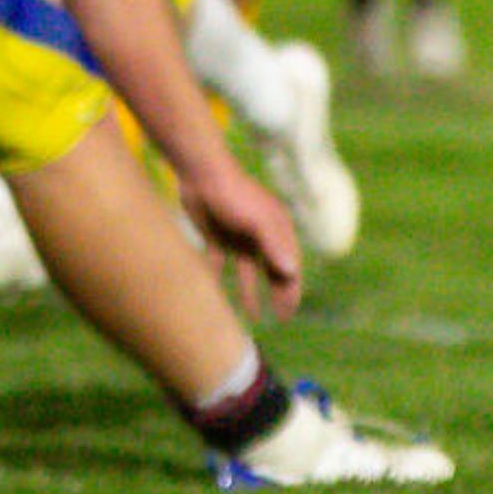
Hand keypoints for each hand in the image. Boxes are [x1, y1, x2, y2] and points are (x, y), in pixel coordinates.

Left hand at [182, 161, 304, 322]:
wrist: (200, 174)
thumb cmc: (234, 196)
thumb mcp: (258, 221)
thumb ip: (274, 245)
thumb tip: (292, 272)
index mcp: (277, 229)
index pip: (289, 264)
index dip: (291, 289)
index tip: (288, 313)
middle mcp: (261, 235)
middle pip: (272, 269)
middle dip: (277, 293)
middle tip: (279, 319)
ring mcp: (238, 237)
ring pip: (248, 271)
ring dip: (251, 291)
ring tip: (252, 315)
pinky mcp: (216, 237)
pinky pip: (220, 264)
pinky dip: (220, 279)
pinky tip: (216, 297)